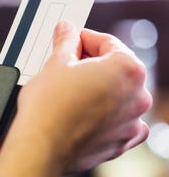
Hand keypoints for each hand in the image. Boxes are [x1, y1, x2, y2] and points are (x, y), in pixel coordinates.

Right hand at [0, 21, 151, 176]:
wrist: (41, 146)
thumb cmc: (49, 107)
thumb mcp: (55, 63)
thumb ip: (66, 42)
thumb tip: (66, 30)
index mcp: (127, 69)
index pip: (108, 43)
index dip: (86, 38)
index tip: (73, 39)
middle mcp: (137, 96)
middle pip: (116, 69)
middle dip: (93, 63)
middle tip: (69, 62)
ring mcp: (131, 123)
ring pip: (118, 96)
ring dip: (100, 89)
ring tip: (73, 89)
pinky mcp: (119, 143)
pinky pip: (119, 122)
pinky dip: (106, 115)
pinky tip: (86, 112)